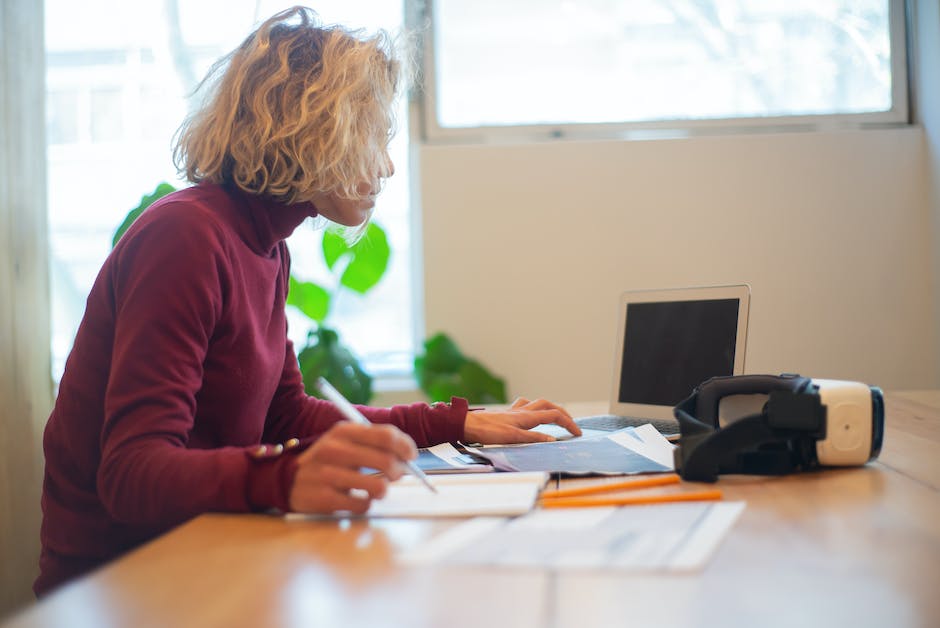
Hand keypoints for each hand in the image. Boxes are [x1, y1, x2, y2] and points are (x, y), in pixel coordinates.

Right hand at [288, 422, 416, 513]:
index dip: (405, 446)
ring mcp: (328, 474)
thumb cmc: (327, 460)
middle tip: (396, 475)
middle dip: (398, 471)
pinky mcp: (324, 498)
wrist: (288, 479)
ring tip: (375, 489)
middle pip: (386, 461)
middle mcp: (335, 449)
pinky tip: (357, 499)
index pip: (386, 435)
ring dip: (382, 490)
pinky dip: (365, 504)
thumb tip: (407, 456)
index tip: (411, 456)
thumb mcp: (344, 440)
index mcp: (344, 431)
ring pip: (378, 487)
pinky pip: (362, 505)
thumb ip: (373, 443)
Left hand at [463, 397, 580, 443]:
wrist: (467, 424)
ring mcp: (514, 411)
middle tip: (571, 425)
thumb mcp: (512, 438)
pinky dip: (533, 408)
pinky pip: (524, 406)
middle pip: (549, 406)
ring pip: (538, 404)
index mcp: (527, 417)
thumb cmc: (487, 432)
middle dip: (563, 414)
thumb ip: (533, 438)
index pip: (554, 416)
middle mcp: (523, 411)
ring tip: (556, 417)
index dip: (569, 423)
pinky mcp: (507, 414)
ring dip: (550, 408)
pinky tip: (530, 413)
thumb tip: (553, 439)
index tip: (578, 433)